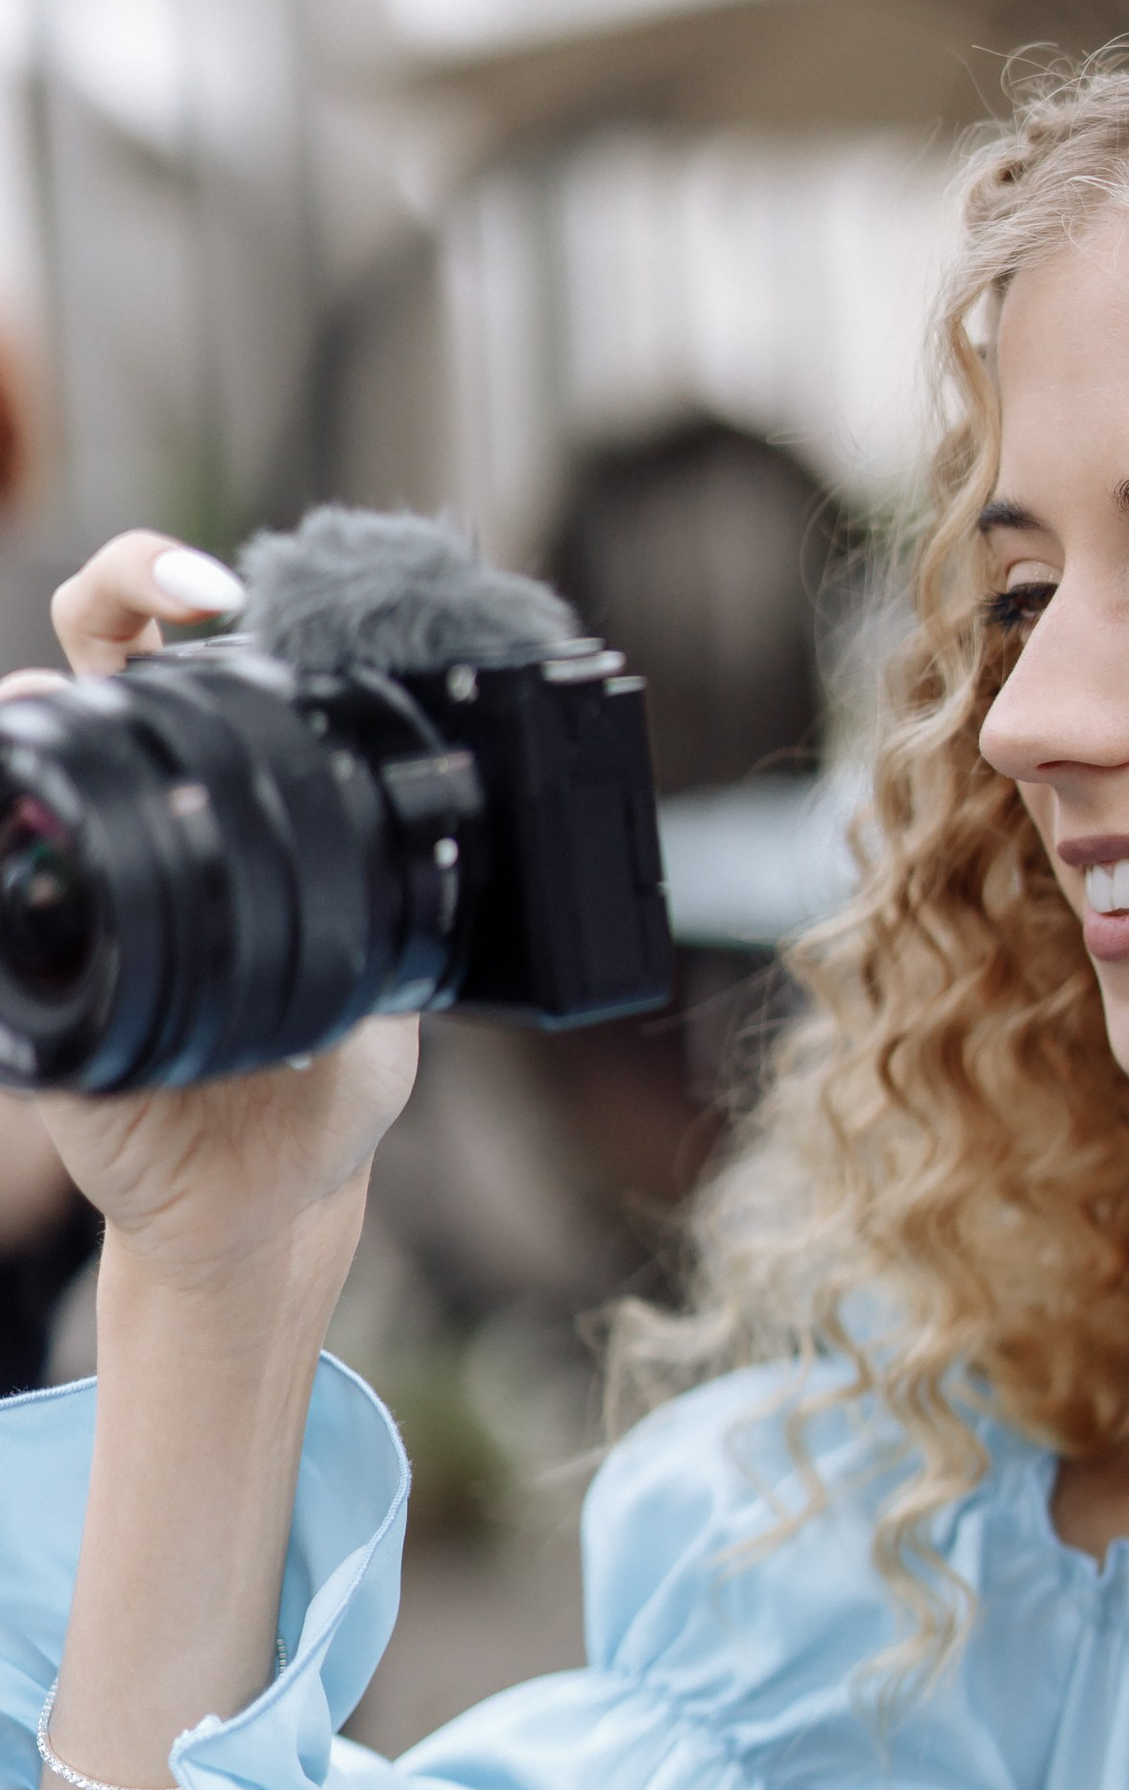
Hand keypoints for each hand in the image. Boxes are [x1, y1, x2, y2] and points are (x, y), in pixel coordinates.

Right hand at [1, 530, 415, 1295]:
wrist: (266, 1203)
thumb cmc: (323, 1093)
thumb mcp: (380, 1002)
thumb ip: (387, 929)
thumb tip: (425, 871)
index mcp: (217, 806)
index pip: (182, 659)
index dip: (185, 594)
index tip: (234, 596)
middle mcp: (132, 815)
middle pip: (85, 649)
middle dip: (119, 586)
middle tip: (188, 600)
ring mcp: (64, 875)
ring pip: (9, 748)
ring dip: (23, 712)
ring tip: (59, 707)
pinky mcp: (20, 960)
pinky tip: (10, 837)